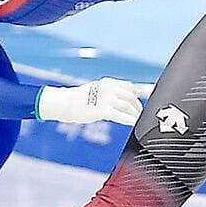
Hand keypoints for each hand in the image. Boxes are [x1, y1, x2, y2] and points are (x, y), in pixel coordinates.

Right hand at [35, 78, 152, 126]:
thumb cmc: (78, 98)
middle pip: (130, 97)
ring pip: (128, 106)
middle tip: (140, 112)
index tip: (139, 96)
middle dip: (137, 106)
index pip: (127, 85)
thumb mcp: (95, 89)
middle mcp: (109, 88)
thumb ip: (109, 91)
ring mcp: (107, 99)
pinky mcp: (104, 110)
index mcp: (107, 82)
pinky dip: (129, 119)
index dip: (135, 91)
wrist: (66, 103)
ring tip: (137, 119)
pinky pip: (121, 115)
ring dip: (135, 114)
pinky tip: (133, 123)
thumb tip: (119, 96)